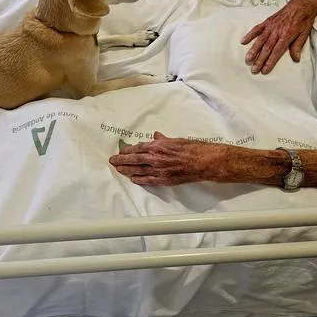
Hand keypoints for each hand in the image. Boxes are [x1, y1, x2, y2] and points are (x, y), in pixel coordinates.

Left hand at [109, 132, 229, 185]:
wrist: (203, 161)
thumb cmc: (191, 148)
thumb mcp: (175, 140)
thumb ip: (163, 139)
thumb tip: (156, 136)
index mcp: (158, 146)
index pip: (138, 148)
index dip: (128, 150)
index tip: (121, 151)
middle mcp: (156, 158)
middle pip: (134, 160)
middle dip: (121, 161)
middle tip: (112, 161)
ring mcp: (159, 170)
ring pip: (138, 170)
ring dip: (127, 170)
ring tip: (119, 170)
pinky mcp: (165, 180)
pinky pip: (148, 180)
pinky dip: (139, 180)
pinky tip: (133, 179)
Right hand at [241, 0, 316, 73]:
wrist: (301, 4)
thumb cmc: (304, 19)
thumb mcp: (305, 34)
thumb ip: (298, 46)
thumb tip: (296, 59)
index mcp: (287, 35)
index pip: (277, 51)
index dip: (270, 61)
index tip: (265, 70)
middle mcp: (277, 31)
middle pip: (267, 48)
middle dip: (259, 60)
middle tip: (254, 69)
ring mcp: (271, 26)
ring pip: (260, 40)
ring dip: (253, 50)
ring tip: (247, 59)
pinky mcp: (268, 21)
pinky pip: (257, 29)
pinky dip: (250, 35)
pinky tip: (243, 41)